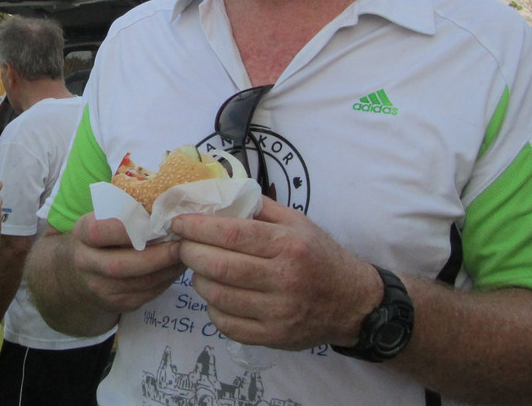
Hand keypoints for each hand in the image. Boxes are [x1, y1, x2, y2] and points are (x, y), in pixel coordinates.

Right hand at [68, 213, 184, 314]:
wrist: (78, 274)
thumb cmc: (101, 236)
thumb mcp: (102, 218)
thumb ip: (125, 211)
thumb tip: (165, 203)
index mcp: (82, 235)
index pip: (100, 231)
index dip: (128, 228)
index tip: (156, 221)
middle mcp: (86, 264)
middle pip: (121, 265)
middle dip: (157, 256)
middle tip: (182, 244)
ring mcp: (101, 288)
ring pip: (139, 283)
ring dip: (167, 269)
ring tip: (186, 254)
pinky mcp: (118, 305)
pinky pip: (148, 294)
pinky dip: (167, 280)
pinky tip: (176, 267)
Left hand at [170, 198, 380, 350]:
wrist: (352, 302)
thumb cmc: (319, 256)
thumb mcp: (298, 223)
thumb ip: (260, 208)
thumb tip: (219, 194)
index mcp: (288, 245)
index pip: (232, 235)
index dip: (198, 228)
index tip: (179, 223)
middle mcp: (284, 278)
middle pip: (220, 267)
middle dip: (191, 254)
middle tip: (183, 246)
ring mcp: (279, 312)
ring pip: (219, 297)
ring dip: (199, 281)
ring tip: (199, 269)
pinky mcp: (274, 337)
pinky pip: (227, 324)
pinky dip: (213, 309)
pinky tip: (217, 296)